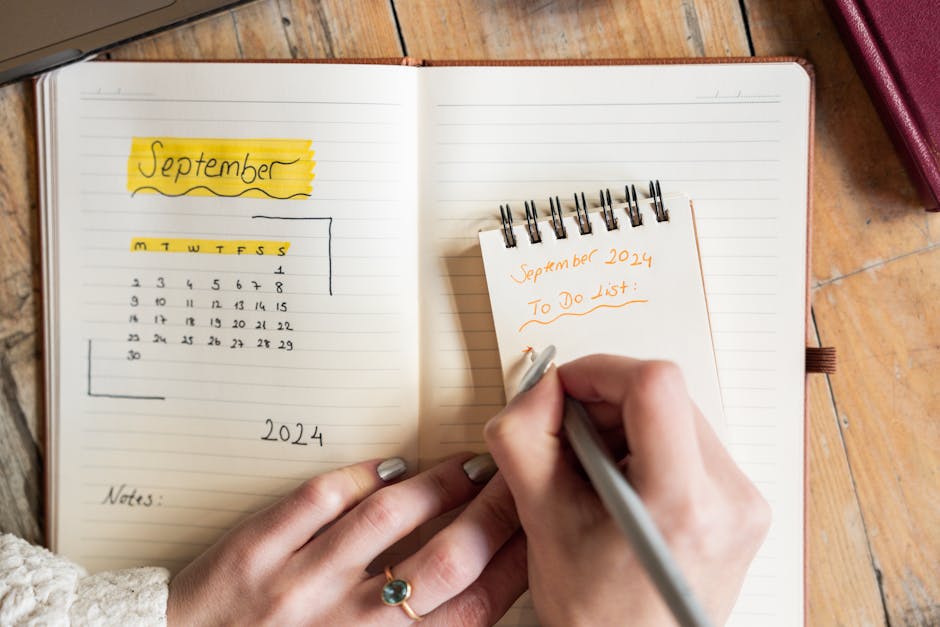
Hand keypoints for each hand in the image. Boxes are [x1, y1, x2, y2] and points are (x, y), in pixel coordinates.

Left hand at [166, 453, 524, 625]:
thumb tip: (480, 582)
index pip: (471, 608)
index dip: (515, 560)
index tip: (536, 524)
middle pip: (444, 562)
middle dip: (492, 512)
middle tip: (515, 479)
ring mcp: (299, 587)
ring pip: (386, 521)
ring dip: (435, 485)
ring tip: (465, 466)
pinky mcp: (257, 552)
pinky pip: (319, 500)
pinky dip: (362, 475)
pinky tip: (391, 466)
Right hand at [484, 356, 770, 625]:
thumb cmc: (596, 615)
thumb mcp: (542, 522)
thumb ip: (526, 439)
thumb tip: (540, 387)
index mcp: (685, 504)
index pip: (655, 384)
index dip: (599, 372)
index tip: (565, 389)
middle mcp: (732, 498)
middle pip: (666, 395)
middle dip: (606, 403)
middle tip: (570, 442)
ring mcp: (745, 501)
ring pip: (678, 413)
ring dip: (625, 425)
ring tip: (594, 473)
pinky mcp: (744, 504)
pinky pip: (691, 442)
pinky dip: (648, 446)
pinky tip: (621, 484)